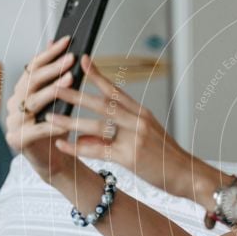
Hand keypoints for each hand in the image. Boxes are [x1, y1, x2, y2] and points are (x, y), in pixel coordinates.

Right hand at [5, 36, 74, 180]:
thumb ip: (57, 75)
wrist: (53, 159)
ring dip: (52, 91)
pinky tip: (65, 119)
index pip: (33, 67)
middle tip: (71, 59)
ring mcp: (13, 122)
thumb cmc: (57, 127)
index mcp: (23, 91)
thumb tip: (56, 41)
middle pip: (33, 82)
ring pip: (33, 102)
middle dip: (53, 69)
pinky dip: (51, 124)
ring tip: (70, 81)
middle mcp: (14, 103)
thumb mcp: (60, 100)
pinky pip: (36, 130)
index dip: (49, 53)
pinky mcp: (17, 140)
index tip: (66, 42)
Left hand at [43, 54, 195, 194]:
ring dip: (70, 121)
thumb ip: (113, 135)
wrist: (187, 174)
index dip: (97, 75)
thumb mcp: (144, 139)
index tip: (82, 60)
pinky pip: (98, 150)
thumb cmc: (167, 157)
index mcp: (141, 113)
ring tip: (50, 118)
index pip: (115, 90)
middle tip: (54, 86)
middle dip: (76, 94)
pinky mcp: (130, 157)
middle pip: (102, 103)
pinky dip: (78, 147)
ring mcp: (135, 138)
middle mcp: (138, 121)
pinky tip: (62, 145)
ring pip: (97, 125)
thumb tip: (85, 135)